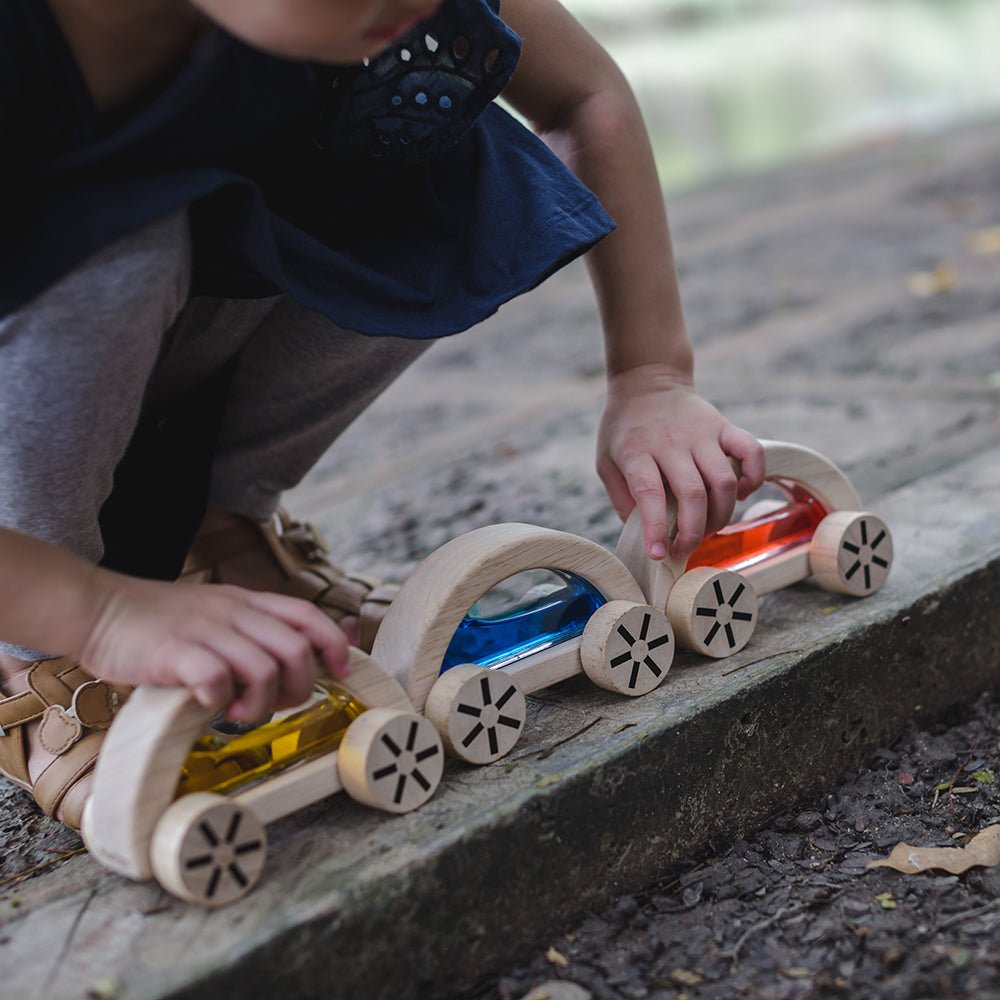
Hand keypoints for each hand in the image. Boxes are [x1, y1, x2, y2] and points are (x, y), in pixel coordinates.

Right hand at [79, 576, 350, 721]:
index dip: (333, 644)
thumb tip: (298, 656)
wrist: (100, 610)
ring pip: (264, 668)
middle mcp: (233, 612)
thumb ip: (253, 631)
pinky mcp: (175, 652)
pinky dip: (221, 700)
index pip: (307, 615)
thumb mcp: (217, 615)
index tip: (341, 670)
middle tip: (276, 704)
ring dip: (261, 702)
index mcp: (247, 602)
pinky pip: (217, 679)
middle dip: (300, 686)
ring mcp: (206, 630)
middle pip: (296, 649)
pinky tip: (208, 704)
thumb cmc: (160, 623)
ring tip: (238, 712)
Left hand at [597, 364, 764, 562]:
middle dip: (694, 532)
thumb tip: (644, 534)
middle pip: (693, 494)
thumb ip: (622, 497)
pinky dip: (753, 478)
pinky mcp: (724, 426)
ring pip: (724, 481)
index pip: (650, 493)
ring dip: (721, 514)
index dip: (657, 528)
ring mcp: (702, 433)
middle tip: (685, 549)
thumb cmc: (625, 429)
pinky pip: (752, 452)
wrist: (647, 382)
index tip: (659, 554)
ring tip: (708, 527)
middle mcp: (672, 442)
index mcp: (638, 452)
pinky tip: (740, 494)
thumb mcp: (607, 461)